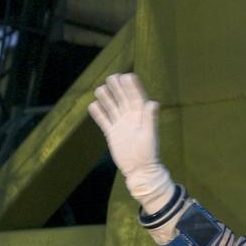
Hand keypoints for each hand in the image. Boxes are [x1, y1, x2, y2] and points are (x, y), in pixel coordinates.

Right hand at [88, 73, 173, 213]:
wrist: (139, 170)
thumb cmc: (148, 153)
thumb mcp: (149, 135)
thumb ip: (150, 119)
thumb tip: (153, 102)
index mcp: (141, 116)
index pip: (136, 98)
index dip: (132, 87)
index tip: (127, 75)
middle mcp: (130, 118)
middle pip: (123, 99)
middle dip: (118, 88)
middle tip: (112, 76)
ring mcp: (121, 125)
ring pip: (112, 108)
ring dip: (107, 98)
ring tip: (100, 88)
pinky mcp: (112, 133)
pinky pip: (104, 121)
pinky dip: (98, 114)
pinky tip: (92, 105)